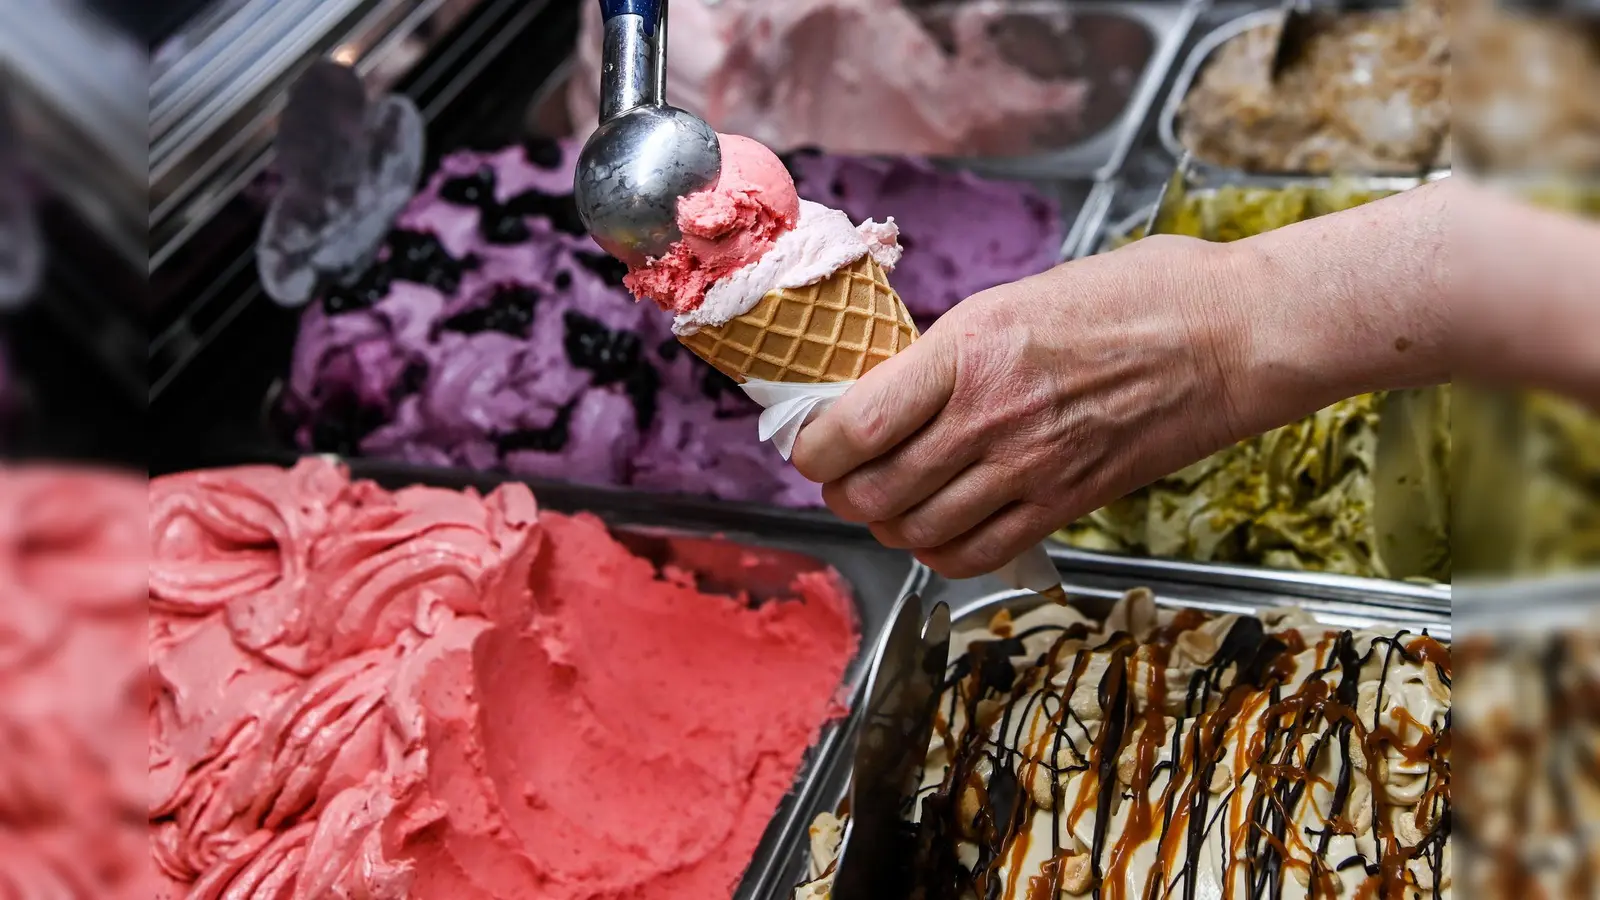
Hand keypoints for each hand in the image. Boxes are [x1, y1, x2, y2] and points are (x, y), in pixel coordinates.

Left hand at [791, 235, 1255, 578]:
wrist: (1225, 338)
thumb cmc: (1131, 299)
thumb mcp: (1013, 299)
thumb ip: (945, 353)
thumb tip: (883, 390)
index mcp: (966, 351)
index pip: (851, 426)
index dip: (812, 445)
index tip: (813, 438)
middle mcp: (988, 419)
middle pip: (871, 491)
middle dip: (840, 488)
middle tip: (844, 471)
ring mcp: (1027, 470)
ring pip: (913, 532)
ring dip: (885, 522)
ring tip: (888, 499)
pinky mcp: (1063, 506)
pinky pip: (974, 556)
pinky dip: (938, 552)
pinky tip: (938, 529)